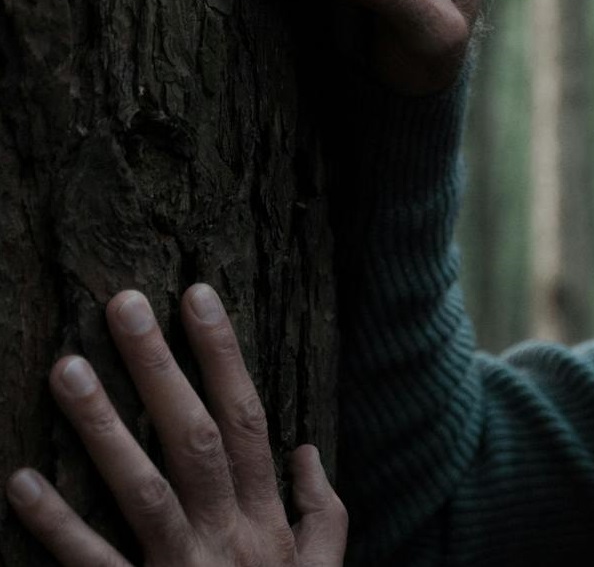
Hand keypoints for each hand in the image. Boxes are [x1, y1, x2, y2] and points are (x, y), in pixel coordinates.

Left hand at [5, 286, 345, 566]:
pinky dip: (55, 526)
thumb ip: (323, 510)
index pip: (246, 418)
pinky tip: (19, 482)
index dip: (222, 355)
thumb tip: (308, 448)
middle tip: (124, 305)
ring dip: (102, 427)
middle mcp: (226, 536)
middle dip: (161, 367)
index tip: (195, 297)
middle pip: (193, 437)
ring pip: (142, 488)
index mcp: (266, 518)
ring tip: (66, 368)